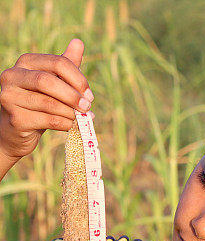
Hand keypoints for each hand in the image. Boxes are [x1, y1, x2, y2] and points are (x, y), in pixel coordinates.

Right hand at [0, 37, 93, 159]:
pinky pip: (48, 120)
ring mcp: (9, 97)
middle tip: (87, 107)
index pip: (58, 62)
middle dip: (73, 95)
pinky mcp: (15, 119)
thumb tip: (78, 42)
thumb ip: (66, 64)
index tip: (89, 95)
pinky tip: (71, 125)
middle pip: (47, 81)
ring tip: (80, 118)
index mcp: (26, 62)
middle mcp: (12, 76)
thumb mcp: (55, 81)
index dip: (78, 79)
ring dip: (70, 112)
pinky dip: (65, 123)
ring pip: (48, 103)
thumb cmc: (40, 100)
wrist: (18, 129)